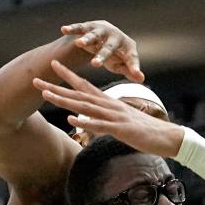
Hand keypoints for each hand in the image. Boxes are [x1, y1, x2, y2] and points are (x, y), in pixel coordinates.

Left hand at [33, 62, 183, 155]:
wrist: (168, 138)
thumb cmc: (146, 132)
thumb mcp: (122, 124)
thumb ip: (106, 120)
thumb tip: (91, 122)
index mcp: (110, 103)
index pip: (85, 86)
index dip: (68, 76)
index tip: (53, 67)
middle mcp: (110, 106)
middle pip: (79, 94)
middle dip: (57, 86)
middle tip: (36, 80)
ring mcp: (115, 117)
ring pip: (85, 106)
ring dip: (65, 100)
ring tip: (47, 94)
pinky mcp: (121, 130)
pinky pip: (100, 126)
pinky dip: (86, 122)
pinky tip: (72, 120)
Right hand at [59, 20, 143, 81]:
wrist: (106, 36)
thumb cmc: (117, 55)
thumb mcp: (124, 64)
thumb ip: (131, 71)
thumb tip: (141, 78)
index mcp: (128, 46)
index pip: (132, 57)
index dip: (133, 66)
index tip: (136, 74)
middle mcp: (115, 35)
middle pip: (109, 47)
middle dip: (102, 55)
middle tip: (95, 64)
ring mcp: (101, 30)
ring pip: (93, 35)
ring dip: (86, 39)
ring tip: (79, 44)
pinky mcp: (89, 26)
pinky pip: (80, 27)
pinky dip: (72, 29)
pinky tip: (64, 29)